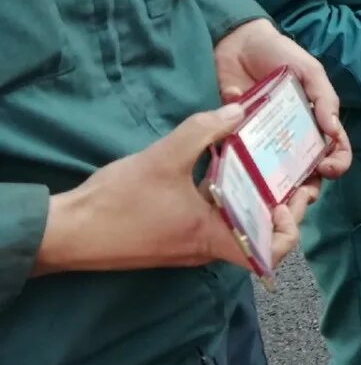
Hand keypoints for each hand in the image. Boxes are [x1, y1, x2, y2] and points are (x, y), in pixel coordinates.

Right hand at [34, 104, 314, 274]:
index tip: (286, 199)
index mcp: (213, 238)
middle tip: (289, 171)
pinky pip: (213, 219)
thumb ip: (204, 130)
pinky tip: (224, 166)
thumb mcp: (164, 158)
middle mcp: (207, 248)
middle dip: (280, 204)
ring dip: (253, 198)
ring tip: (264, 163)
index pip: (268, 254)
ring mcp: (190, 244)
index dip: (287, 230)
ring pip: (236, 225)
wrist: (67, 232)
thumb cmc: (118, 202)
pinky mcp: (175, 236)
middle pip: (259, 234)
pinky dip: (227, 197)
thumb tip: (239, 110)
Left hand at [213, 19, 350, 179]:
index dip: (336, 164)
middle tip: (296, 192)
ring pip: (274, 177)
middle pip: (307, 174)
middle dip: (305, 189)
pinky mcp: (236, 140)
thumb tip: (334, 130)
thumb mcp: (310, 71)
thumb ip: (325, 97)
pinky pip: (240, 161)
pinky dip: (240, 166)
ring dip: (273, 189)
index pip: (335, 151)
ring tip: (267, 191)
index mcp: (315, 123)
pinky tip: (238, 165)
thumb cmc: (280, 54)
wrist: (237, 43)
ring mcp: (264, 142)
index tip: (326, 167)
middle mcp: (292, 138)